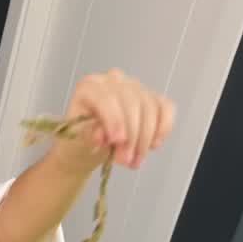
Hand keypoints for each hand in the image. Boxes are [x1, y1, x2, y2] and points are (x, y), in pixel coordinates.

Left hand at [49, 69, 175, 174]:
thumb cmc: (79, 142)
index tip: (118, 141)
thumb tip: (106, 135)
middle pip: (131, 103)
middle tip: (126, 160)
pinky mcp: (152, 98)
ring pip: (150, 107)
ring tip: (135, 161)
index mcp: (89, 86)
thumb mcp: (77, 140)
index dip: (114, 119)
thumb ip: (90, 134)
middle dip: (131, 135)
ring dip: (145, 139)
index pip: (106, 98)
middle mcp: (113, 80)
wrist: (88, 149)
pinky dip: (163, 128)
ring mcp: (135, 87)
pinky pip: (165, 109)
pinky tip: (154, 145)